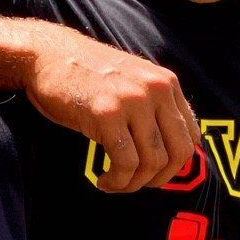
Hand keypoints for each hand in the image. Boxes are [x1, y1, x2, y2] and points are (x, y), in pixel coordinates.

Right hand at [24, 29, 198, 192]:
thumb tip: (166, 153)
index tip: (152, 172)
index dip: (174, 164)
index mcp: (166, 83)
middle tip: (136, 184)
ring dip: (133, 183)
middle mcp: (156, 89)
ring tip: (115, 183)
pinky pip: (125, 162)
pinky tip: (103, 180)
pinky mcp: (107, 114)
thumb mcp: (132, 81)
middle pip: (178, 153)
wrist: (48, 55)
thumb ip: (153, 107)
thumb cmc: (85, 75)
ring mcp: (132, 101)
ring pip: (152, 162)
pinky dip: (117, 181)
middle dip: (158, 179)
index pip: (191, 136)